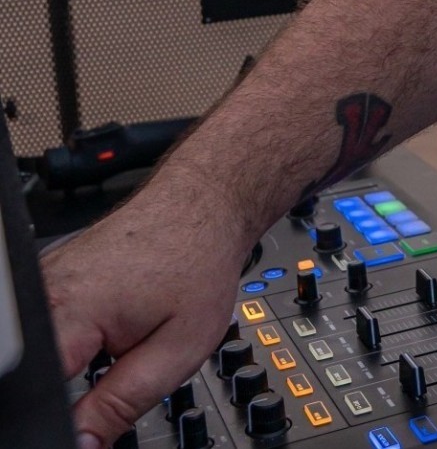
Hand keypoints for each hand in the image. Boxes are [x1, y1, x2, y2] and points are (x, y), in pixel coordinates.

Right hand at [40, 181, 249, 448]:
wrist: (204, 207)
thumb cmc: (199, 262)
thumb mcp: (175, 350)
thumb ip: (121, 403)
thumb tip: (81, 445)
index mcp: (67, 312)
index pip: (36, 394)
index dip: (64, 418)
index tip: (97, 413)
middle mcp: (45, 292)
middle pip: (38, 372)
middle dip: (76, 386)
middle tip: (127, 358)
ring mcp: (44, 281)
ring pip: (45, 349)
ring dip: (78, 359)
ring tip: (126, 332)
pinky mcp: (51, 279)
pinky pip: (52, 324)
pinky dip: (79, 336)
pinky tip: (112, 320)